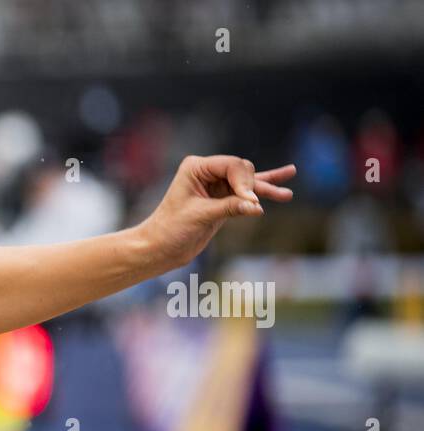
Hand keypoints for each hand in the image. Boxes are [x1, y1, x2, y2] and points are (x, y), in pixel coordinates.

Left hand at [139, 155, 296, 269]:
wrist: (160, 248)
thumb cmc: (171, 230)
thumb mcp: (201, 216)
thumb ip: (230, 208)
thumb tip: (257, 206)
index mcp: (196, 167)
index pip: (231, 165)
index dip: (244, 182)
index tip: (249, 202)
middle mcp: (207, 172)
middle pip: (243, 171)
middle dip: (251, 188)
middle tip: (252, 206)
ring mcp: (216, 185)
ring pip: (249, 182)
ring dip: (266, 189)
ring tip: (286, 195)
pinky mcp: (223, 199)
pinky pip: (247, 193)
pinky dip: (264, 190)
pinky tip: (285, 185)